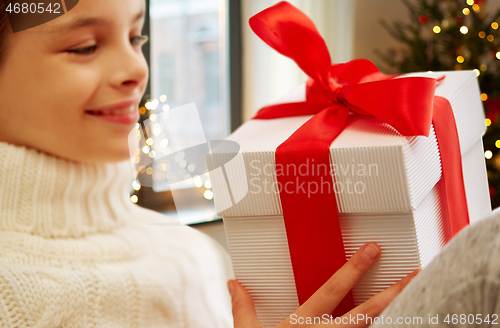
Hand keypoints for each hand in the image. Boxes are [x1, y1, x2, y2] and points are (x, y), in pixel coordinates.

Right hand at [227, 242, 419, 326]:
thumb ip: (243, 306)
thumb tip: (234, 283)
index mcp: (303, 323)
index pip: (333, 290)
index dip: (354, 269)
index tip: (373, 251)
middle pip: (364, 313)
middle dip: (389, 293)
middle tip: (413, 275)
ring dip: (395, 318)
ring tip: (419, 304)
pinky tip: (404, 326)